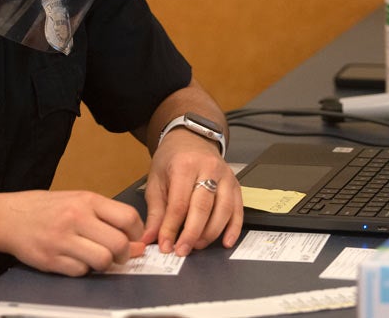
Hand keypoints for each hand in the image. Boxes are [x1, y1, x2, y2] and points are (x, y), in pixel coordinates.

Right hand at [0, 190, 144, 275]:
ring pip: (102, 261)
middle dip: (125, 254)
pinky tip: (77, 260)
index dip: (137, 233)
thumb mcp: (77, 201)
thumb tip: (136, 241)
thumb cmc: (45, 208)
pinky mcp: (51, 259)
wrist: (7, 217)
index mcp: (86, 200)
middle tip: (120, 255)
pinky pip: (81, 271)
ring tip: (99, 259)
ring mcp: (63, 239)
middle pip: (118, 243)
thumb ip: (106, 218)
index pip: (128, 217)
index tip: (134, 239)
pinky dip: (83, 270)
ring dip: (106, 264)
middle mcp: (76, 217)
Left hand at [141, 130, 243, 255]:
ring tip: (196, 245)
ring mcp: (225, 177)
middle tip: (182, 250)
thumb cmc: (172, 159)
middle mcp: (208, 169)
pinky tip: (226, 242)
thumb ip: (155, 212)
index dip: (172, 228)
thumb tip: (150, 237)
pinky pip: (238, 210)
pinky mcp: (236, 185)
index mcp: (184, 165)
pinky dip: (234, 228)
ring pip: (224, 210)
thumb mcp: (156, 181)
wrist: (190, 139)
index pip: (179, 203)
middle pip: (203, 208)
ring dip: (210, 233)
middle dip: (191, 234)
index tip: (165, 245)